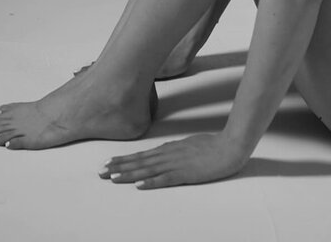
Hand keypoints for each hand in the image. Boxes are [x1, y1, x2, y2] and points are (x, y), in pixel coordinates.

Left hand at [98, 132, 248, 188]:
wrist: (230, 145)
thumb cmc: (212, 145)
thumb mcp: (188, 145)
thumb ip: (174, 150)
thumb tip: (161, 154)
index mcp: (169, 149)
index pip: (142, 155)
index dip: (124, 159)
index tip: (108, 162)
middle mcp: (168, 155)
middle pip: (139, 162)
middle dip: (119, 167)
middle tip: (101, 172)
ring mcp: (176, 164)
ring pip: (147, 170)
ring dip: (129, 174)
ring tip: (112, 178)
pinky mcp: (186, 173)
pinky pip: (165, 179)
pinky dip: (151, 182)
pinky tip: (139, 185)